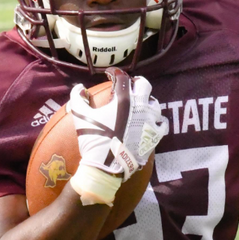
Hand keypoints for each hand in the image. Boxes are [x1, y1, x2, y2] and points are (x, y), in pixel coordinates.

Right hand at [68, 67, 166, 204]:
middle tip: (127, 86)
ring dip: (146, 100)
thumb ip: (77, 97)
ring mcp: (151, 121)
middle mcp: (141, 106)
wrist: (106, 167)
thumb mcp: (80, 116)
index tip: (109, 75)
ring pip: (154, 103)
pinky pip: (161, 123)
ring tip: (138, 104)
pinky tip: (149, 121)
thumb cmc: (93, 139)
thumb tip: (80, 87)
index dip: (114, 73)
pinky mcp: (155, 135)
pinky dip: (156, 120)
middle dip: (135, 82)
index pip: (122, 77)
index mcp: (124, 99)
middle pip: (143, 85)